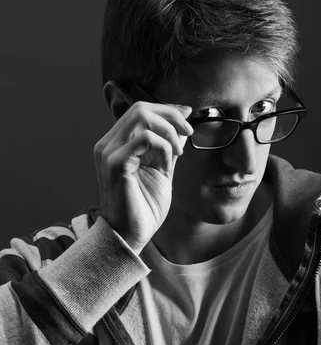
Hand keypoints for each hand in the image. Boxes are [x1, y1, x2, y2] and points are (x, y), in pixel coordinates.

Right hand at [93, 101, 192, 252]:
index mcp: (115, 143)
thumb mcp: (162, 168)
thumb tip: (182, 120)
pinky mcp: (115, 164)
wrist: (130, 236)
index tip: (188, 117)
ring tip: (178, 153)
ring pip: (142, 117)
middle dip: (170, 116)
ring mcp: (108, 153)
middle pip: (140, 108)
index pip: (140, 110)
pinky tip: (167, 165)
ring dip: (168, 132)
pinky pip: (144, 139)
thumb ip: (168, 145)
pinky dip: (163, 147)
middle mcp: (107, 144)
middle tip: (189, 133)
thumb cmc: (144, 206)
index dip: (167, 109)